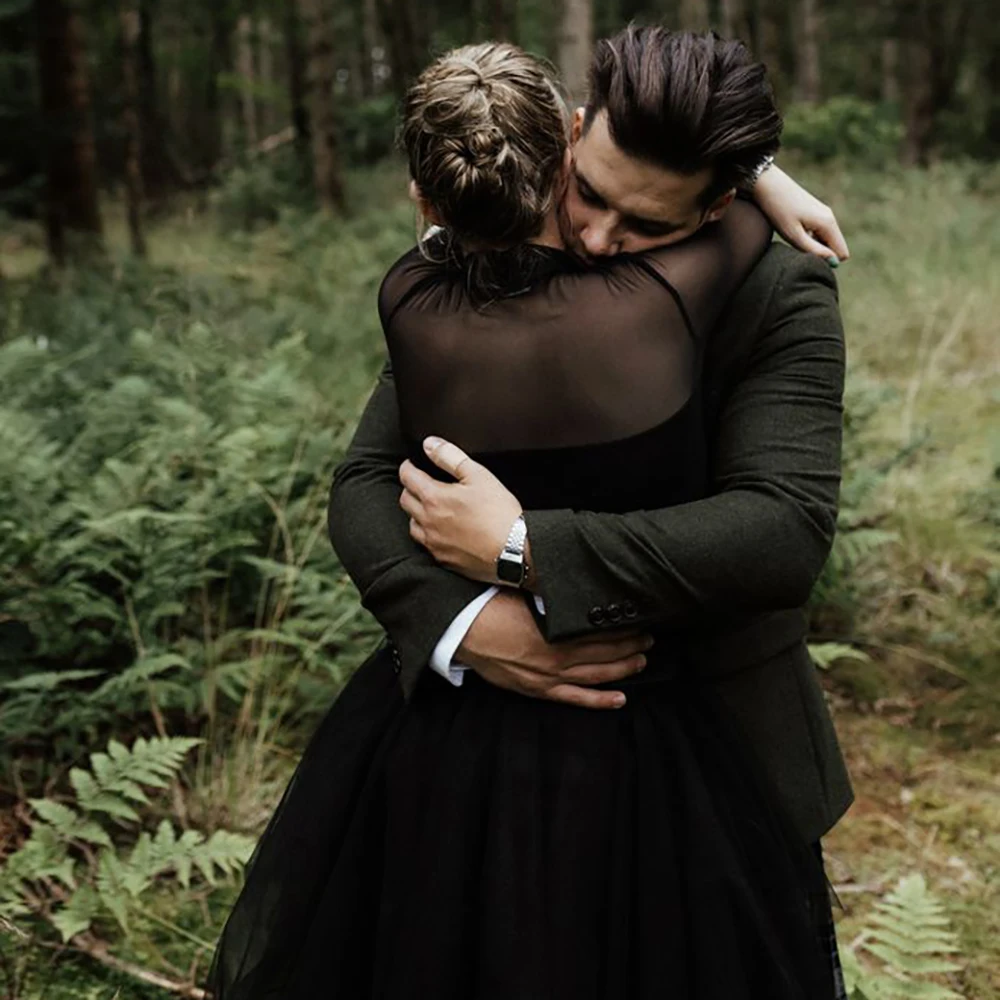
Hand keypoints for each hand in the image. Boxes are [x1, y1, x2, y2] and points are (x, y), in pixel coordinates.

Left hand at [399, 436, 522, 584]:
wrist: (514, 552)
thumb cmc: (500, 514)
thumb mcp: (479, 475)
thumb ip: (450, 457)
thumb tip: (430, 444)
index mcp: (434, 498)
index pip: (407, 477)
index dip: (408, 466)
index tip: (411, 464)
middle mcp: (428, 521)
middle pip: (405, 500)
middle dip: (410, 488)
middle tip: (420, 483)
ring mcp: (434, 543)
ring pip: (412, 524)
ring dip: (416, 513)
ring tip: (430, 507)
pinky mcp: (442, 559)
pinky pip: (425, 544)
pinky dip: (428, 534)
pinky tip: (441, 530)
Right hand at [459, 591, 652, 708]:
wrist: (462, 630)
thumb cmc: (490, 606)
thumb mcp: (525, 593)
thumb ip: (553, 595)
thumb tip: (575, 584)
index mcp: (555, 630)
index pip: (601, 629)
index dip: (623, 625)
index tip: (639, 618)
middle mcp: (557, 656)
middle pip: (605, 651)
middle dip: (631, 645)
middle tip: (650, 637)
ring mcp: (549, 676)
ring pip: (597, 675)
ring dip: (623, 668)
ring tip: (643, 660)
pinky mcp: (539, 689)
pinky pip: (576, 698)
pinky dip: (600, 699)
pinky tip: (620, 697)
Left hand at [753, 164, 849, 263]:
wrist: (768, 185)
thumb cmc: (778, 211)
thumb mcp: (794, 235)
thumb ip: (814, 250)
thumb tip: (833, 262)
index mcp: (828, 224)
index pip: (842, 253)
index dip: (827, 261)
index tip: (807, 257)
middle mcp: (830, 217)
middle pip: (835, 247)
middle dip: (821, 253)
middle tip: (798, 248)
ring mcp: (824, 212)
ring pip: (826, 240)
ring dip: (813, 245)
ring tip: (793, 238)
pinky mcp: (815, 211)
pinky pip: (819, 232)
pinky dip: (809, 237)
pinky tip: (793, 230)